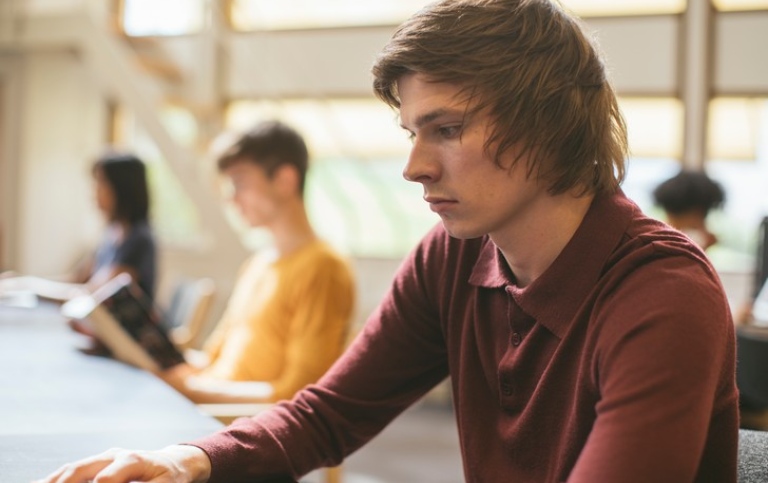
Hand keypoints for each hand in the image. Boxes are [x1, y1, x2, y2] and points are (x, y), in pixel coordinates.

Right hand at [33, 444, 210, 482]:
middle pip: (81, 469)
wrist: (173, 462)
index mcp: (132, 460)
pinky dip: (57, 477)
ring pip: (72, 468)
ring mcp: (104, 457)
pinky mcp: (98, 463)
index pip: (106, 478)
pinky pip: (73, 469)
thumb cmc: (170, 476)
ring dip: (53, 480)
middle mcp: (115, 455)